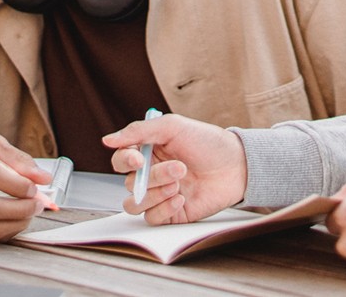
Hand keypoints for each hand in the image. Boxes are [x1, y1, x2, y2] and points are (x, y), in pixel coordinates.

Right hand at [102, 114, 245, 225]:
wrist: (237, 165)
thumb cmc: (208, 142)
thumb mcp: (174, 127)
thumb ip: (139, 131)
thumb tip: (107, 140)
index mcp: (149, 152)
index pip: (121, 160)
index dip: (124, 161)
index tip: (138, 159)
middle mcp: (151, 174)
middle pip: (130, 183)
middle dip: (154, 177)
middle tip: (179, 168)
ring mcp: (160, 194)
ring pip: (135, 204)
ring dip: (156, 194)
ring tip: (180, 184)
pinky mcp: (171, 213)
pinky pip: (152, 218)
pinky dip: (164, 208)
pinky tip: (182, 198)